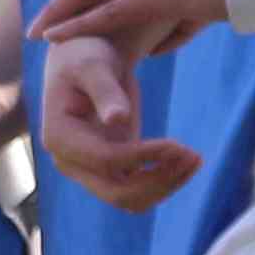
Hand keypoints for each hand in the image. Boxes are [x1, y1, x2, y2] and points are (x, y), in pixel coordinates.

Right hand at [38, 37, 198, 211]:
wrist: (84, 61)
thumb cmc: (85, 54)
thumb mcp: (93, 64)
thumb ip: (105, 90)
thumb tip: (117, 120)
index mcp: (59, 137)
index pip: (105, 160)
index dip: (143, 156)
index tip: (177, 143)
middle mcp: (70, 162)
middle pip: (117, 193)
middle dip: (159, 180)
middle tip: (193, 156)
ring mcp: (89, 170)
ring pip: (131, 199)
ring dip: (166, 185)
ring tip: (195, 158)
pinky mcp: (110, 170)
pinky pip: (138, 190)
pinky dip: (164, 181)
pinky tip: (187, 160)